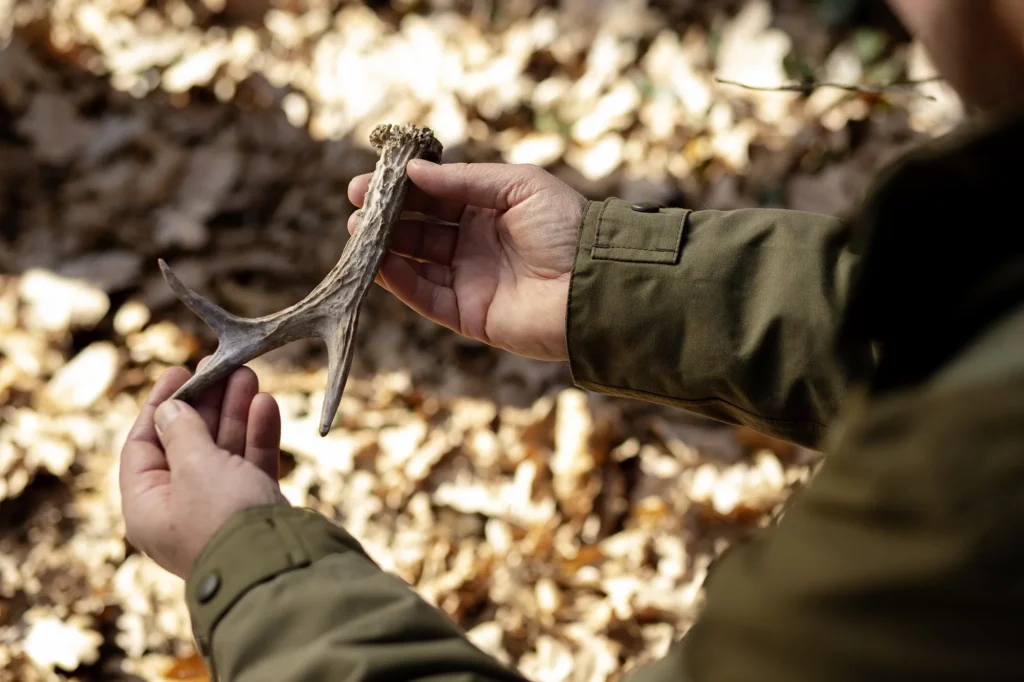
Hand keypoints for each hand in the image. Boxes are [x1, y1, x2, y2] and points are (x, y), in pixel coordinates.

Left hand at [119, 361, 286, 578]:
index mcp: (147, 506)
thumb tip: (169, 410)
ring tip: (249, 374)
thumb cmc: (224, 519)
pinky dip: (258, 435)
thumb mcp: (195, 467)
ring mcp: (219, 508)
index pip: (143, 445)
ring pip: (223, 449)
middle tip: (220, 365)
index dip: (161, 404)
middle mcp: (180, 507)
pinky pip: (250, 464)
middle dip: (206, 402)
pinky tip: (266, 405)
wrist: (277, 564)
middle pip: (187, 442)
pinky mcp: (253, 507)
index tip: (179, 371)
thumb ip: (183, 432)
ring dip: (235, 411)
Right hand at [348, 161, 586, 360]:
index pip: (435, 197)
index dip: (403, 189)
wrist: (593, 285)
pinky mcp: (467, 313)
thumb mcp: (519, 187)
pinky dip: (400, 280)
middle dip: (386, 217)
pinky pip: (425, 295)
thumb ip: (465, 180)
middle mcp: (476, 244)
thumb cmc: (566, 229)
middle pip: (420, 227)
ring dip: (385, 247)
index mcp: (490, 210)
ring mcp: (470, 279)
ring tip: (358, 232)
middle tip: (356, 206)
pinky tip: (379, 262)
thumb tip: (414, 173)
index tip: (369, 181)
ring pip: (416, 261)